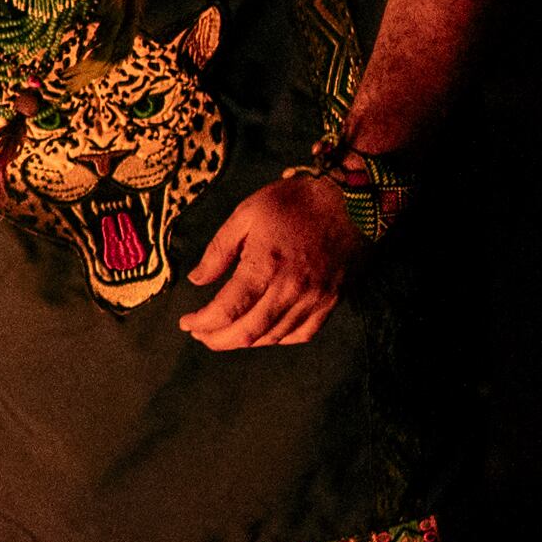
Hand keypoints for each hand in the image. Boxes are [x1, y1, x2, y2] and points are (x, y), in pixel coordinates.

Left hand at [178, 174, 357, 349]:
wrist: (354, 199)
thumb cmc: (296, 202)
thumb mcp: (247, 213)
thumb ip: (219, 250)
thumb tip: (197, 280)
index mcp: (264, 267)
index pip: (226, 310)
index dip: (202, 323)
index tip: (187, 322)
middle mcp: (290, 290)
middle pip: (247, 333)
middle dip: (217, 340)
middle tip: (201, 335)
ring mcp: (314, 299)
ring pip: (272, 337)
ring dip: (244, 342)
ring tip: (225, 335)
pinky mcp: (331, 301)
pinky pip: (302, 333)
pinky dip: (278, 339)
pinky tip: (264, 333)